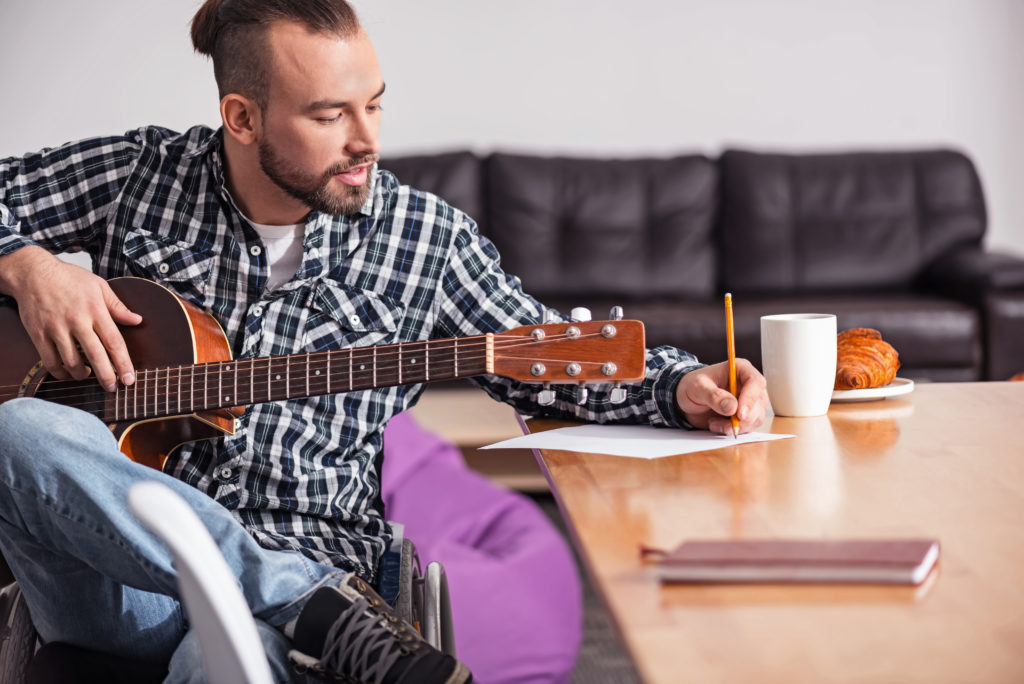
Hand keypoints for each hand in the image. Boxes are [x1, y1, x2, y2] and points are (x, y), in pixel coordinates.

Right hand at [1, 246, 140, 390]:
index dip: (123, 362)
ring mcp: (56, 328)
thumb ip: (117, 306)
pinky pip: (50, 361)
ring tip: (90, 375)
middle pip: (95, 355)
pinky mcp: (38, 334)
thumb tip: (137, 320)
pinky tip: (70, 373)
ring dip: (82, 375)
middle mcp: (76, 320)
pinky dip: (61, 372)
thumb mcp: (98, 286)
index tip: (130, 378)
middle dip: (106, 376)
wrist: (33, 273)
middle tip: (113, 388)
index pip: (114, 341)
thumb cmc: (69, 278)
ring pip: (71, 362)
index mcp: (95, 309)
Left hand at [675, 359, 767, 434]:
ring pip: (756, 417)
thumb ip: (714, 396)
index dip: (750, 399)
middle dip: (743, 418)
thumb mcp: (697, 387)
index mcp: (740, 369)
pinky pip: (748, 427)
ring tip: (714, 423)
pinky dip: (733, 430)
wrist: (685, 399)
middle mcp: (748, 384)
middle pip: (759, 403)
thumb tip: (732, 407)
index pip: (756, 382)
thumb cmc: (692, 386)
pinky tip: (717, 426)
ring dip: (737, 426)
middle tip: (725, 425)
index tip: (739, 414)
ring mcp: (749, 401)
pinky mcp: (745, 415)